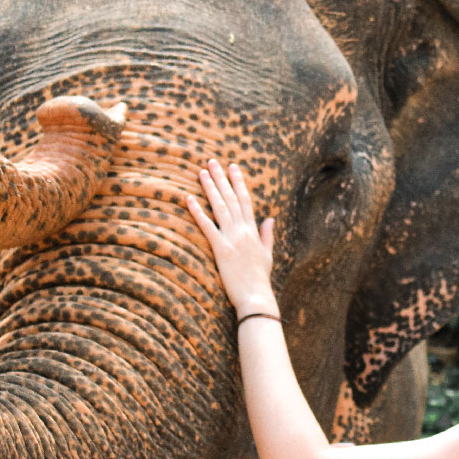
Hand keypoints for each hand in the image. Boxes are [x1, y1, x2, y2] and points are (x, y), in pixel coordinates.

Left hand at [186, 160, 276, 315]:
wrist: (256, 297)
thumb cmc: (260, 279)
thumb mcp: (267, 254)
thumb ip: (267, 235)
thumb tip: (270, 219)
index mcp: (253, 231)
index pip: (246, 200)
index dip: (238, 182)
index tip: (232, 167)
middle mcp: (243, 230)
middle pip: (231, 198)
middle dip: (221, 178)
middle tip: (212, 162)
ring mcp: (232, 239)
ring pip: (220, 207)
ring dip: (210, 188)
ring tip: (202, 172)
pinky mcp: (221, 250)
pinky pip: (207, 227)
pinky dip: (197, 213)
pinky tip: (188, 200)